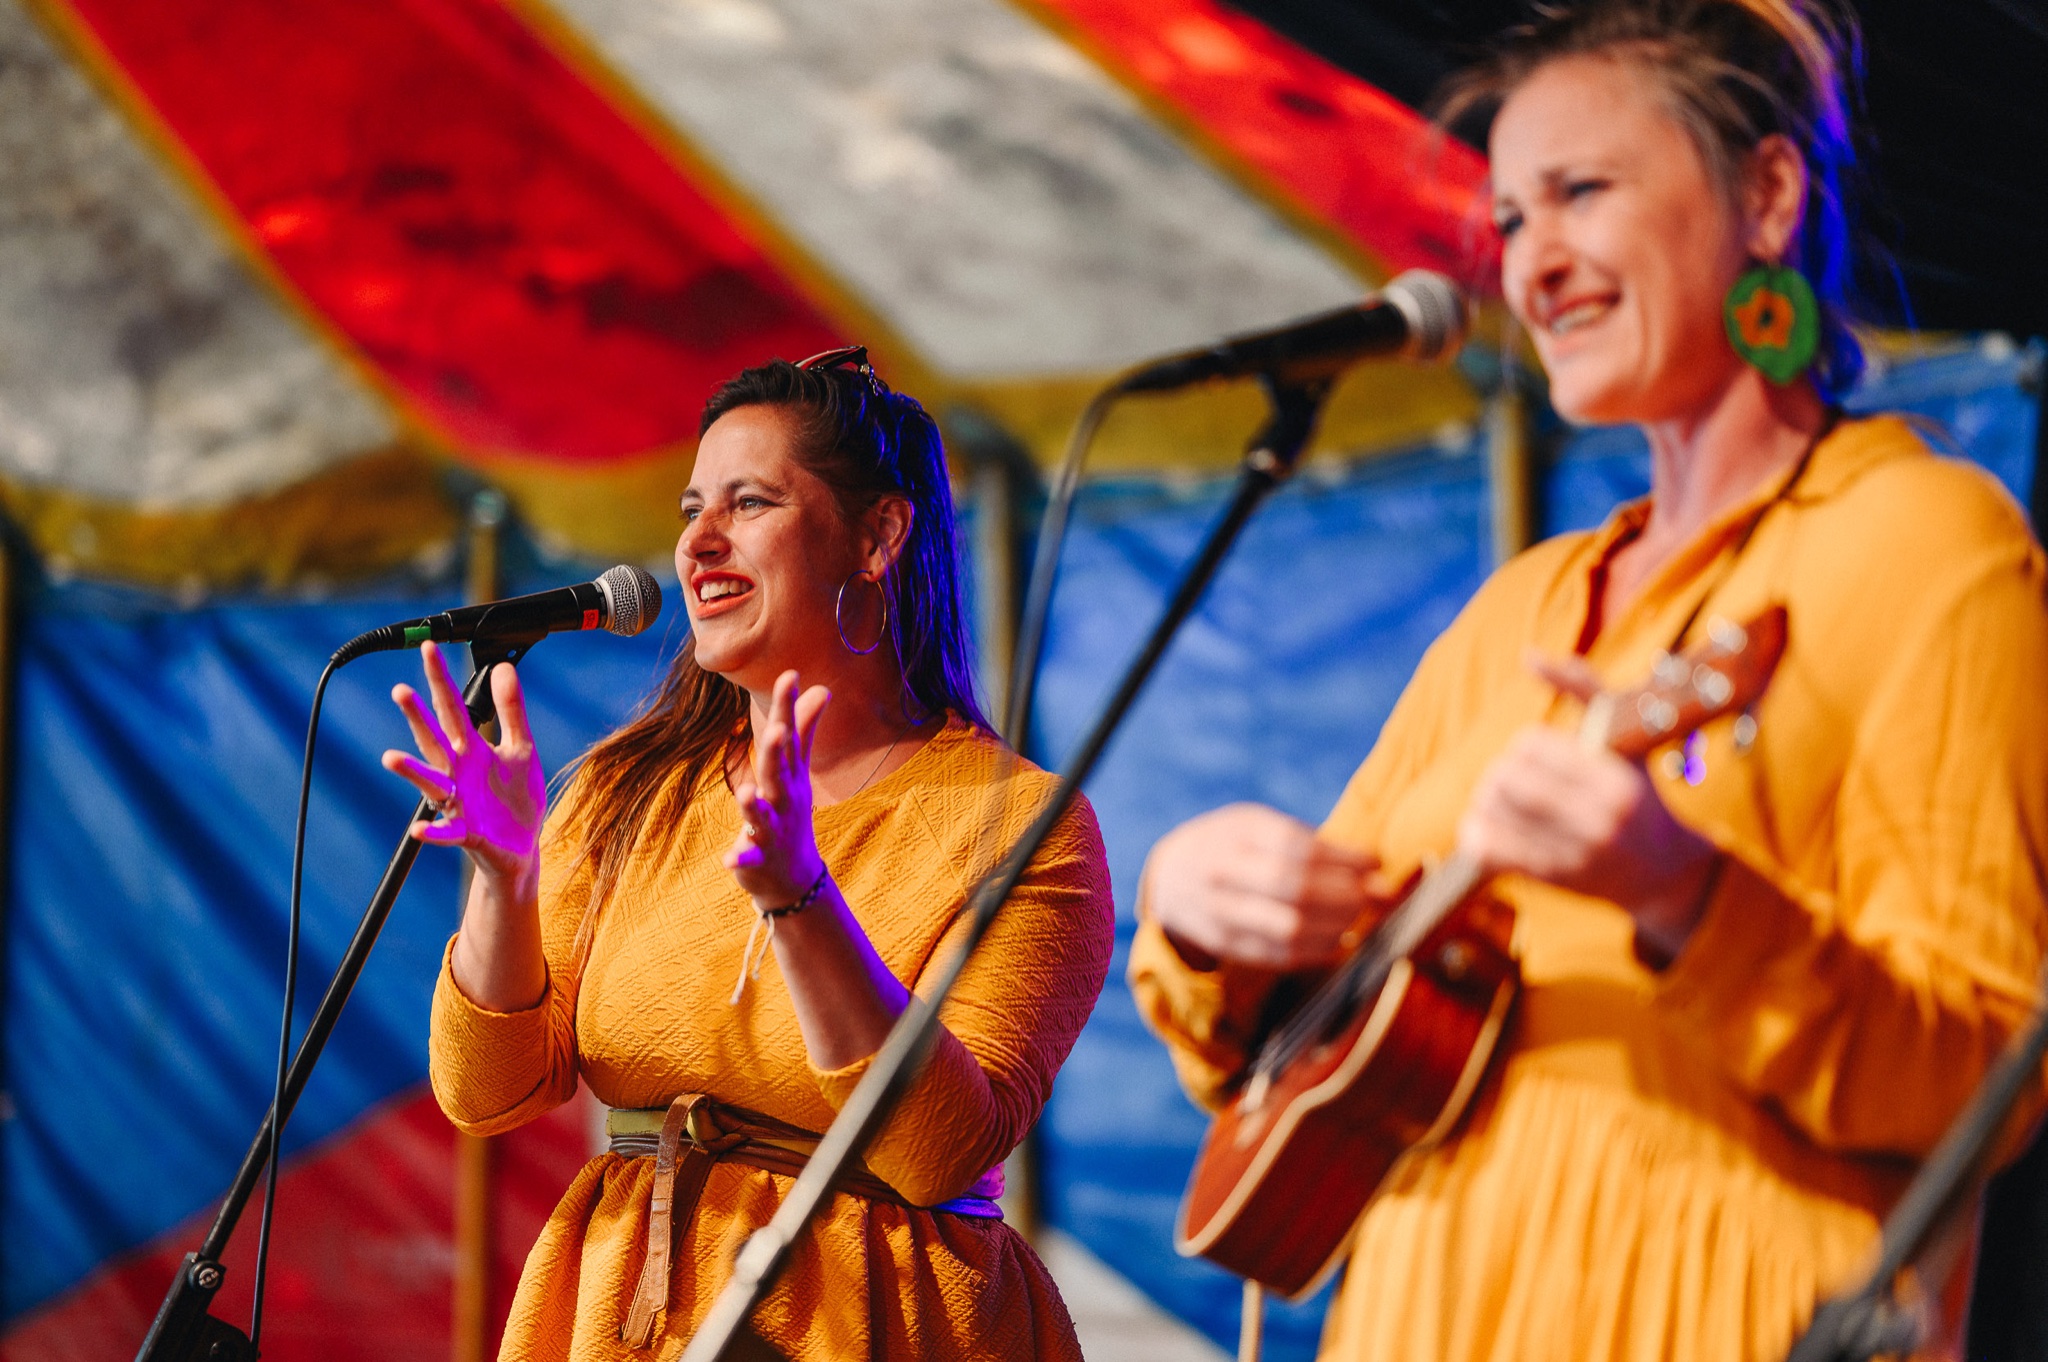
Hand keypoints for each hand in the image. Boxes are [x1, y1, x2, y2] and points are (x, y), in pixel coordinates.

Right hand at [379, 641, 545, 885]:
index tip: (428, 648)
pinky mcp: (468, 833)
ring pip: (430, 784)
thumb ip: (511, 710)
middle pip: (435, 740)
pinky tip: (419, 829)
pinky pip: (448, 832)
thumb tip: (503, 667)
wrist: (521, 849)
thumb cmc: (515, 799)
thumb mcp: (520, 748)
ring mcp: (458, 803)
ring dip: (411, 771)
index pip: (452, 709)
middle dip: (418, 717)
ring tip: (390, 757)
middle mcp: (457, 773)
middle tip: (400, 689)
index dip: (440, 679)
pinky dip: (434, 831)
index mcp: (471, 750)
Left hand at [725, 670, 831, 906]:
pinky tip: (729, 858)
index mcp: (790, 777)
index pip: (790, 737)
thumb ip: (805, 731)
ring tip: (746, 793)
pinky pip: (748, 858)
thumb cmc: (792, 814)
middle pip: (778, 774)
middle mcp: (784, 801)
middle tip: (778, 729)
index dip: (788, 707)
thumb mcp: (798, 773)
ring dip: (754, 806)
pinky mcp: (758, 858)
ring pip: (761, 817)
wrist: (795, 878)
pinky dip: (740, 858)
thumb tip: (822, 688)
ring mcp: (772, 831)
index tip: (790, 675)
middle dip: (777, 753)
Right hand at [1145, 803, 1390, 970]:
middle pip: (1297, 891)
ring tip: (1363, 918)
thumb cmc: (1230, 843)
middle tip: (1381, 896)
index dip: (1345, 861)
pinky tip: (1341, 941)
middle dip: (1349, 896)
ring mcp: (1222, 913)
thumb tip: (1369, 867)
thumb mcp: (1254, 823)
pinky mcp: (1227, 945)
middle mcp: (1225, 873)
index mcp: (1238, 834)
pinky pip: (1280, 956)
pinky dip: (1319, 951)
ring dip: (1338, 927)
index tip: (1376, 864)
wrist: (1170, 877)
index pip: (1300, 850)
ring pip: (1291, 929)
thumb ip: (1303, 841)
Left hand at [1456, 653, 1717, 958]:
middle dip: (1500, 773)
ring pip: (1496, 813)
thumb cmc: (1638, 792)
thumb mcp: (1625, 738)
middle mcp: (1601, 819)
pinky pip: (1493, 852)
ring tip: (1494, 799)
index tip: (1534, 756)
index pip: (1533, 746)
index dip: (1524, 747)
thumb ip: (1582, 689)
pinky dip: (1476, 834)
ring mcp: (1579, 854)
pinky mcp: (1556, 880)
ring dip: (1485, 801)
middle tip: (1506, 777)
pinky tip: (1480, 826)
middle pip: (1508, 778)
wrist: (1663, 873)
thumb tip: (1527, 654)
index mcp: (1616, 780)